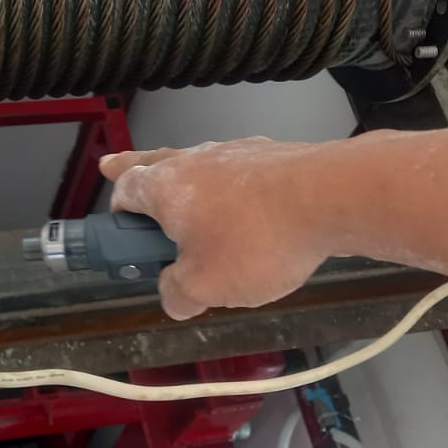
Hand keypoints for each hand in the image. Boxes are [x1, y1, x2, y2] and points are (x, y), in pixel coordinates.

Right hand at [101, 138, 338, 320]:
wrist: (333, 197)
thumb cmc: (257, 242)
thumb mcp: (207, 286)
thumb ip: (179, 294)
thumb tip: (172, 296)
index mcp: (164, 187)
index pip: (125, 190)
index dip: (117, 212)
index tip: (119, 230)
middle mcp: (194, 159)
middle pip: (153, 160)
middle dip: (132, 168)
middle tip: (115, 170)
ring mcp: (236, 151)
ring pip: (198, 163)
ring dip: (187, 180)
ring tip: (190, 203)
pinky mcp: (273, 154)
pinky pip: (239, 170)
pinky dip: (233, 186)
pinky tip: (250, 210)